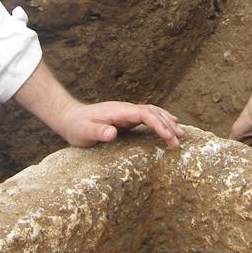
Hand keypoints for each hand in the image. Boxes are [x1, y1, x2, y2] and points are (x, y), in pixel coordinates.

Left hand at [57, 101, 184, 148]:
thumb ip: (98, 131)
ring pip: (153, 113)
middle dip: (168, 126)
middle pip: (153, 112)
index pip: (144, 114)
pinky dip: (161, 121)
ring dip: (167, 122)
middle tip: (179, 142)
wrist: (70, 118)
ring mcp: (127, 113)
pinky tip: (170, 126)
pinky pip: (149, 118)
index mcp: (119, 111)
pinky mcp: (127, 119)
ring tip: (181, 135)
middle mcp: (126, 109)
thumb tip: (113, 133)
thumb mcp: (83, 132)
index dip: (158, 124)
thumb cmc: (76, 127)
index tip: (168, 136)